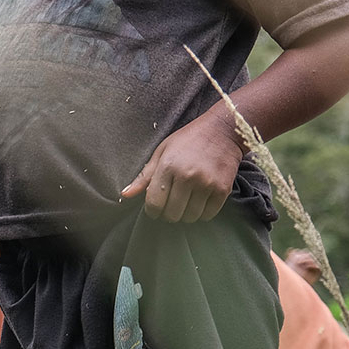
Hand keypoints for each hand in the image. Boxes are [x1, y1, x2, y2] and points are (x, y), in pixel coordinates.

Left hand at [121, 111, 242, 221]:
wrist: (223, 131)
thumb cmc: (188, 140)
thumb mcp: (162, 152)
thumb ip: (144, 176)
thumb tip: (125, 194)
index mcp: (168, 166)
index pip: (154, 203)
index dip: (152, 211)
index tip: (154, 210)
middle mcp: (187, 176)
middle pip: (172, 214)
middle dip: (168, 214)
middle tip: (170, 207)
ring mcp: (206, 183)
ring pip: (190, 217)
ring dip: (185, 215)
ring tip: (184, 204)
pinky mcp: (222, 189)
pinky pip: (208, 215)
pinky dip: (202, 214)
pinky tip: (199, 203)